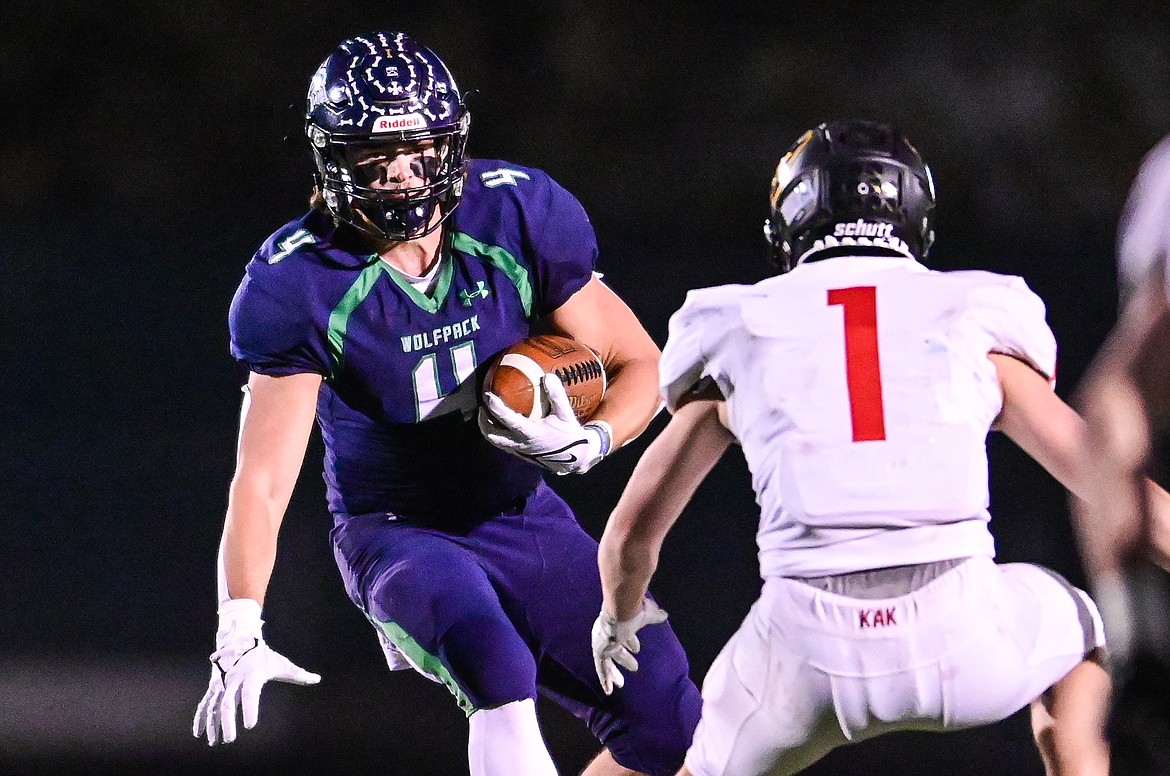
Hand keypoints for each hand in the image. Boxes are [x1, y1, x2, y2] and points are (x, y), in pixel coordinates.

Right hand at [192, 599, 319, 744]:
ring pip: (214, 706)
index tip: (250, 726)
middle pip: (229, 703)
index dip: (250, 709)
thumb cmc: (264, 655)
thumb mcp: (281, 663)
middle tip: (231, 739)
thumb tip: (317, 679)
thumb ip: (298, 674)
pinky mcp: (214, 686)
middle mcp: (234, 680)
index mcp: (251, 675)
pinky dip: (201, 718)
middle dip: (228, 722)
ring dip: (213, 724)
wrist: (241, 638)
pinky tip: (199, 733)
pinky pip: (205, 703)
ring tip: (214, 742)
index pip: (250, 695)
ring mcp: (221, 683)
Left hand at [479, 373, 611, 474]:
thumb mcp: (565, 414)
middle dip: (483, 420)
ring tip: (485, 413)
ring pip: (494, 441)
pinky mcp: (519, 453)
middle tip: (482, 405)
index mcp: (531, 433)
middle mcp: (521, 443)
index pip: (509, 420)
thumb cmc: (568, 435)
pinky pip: (501, 443)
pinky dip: (494, 432)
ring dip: (486, 427)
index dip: (497, 408)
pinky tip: (496, 423)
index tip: (489, 396)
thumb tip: (548, 376)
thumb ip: (557, 396)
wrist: (573, 458)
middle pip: (493, 434)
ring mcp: (518, 450)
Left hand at [591, 598, 668, 694]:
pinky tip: (609, 691)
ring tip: (621, 684)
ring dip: (614, 673)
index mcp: (618, 624)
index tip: (637, 650)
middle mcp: (607, 634)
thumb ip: (654, 616)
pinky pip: (601, 669)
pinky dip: (605, 679)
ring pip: (607, 662)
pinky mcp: (600, 652)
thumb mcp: (646, 615)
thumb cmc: (633, 612)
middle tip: (634, 668)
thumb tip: (664, 615)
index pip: (624, 635)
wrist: (620, 611)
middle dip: (624, 659)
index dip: (631, 642)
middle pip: (615, 650)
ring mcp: (602, 644)